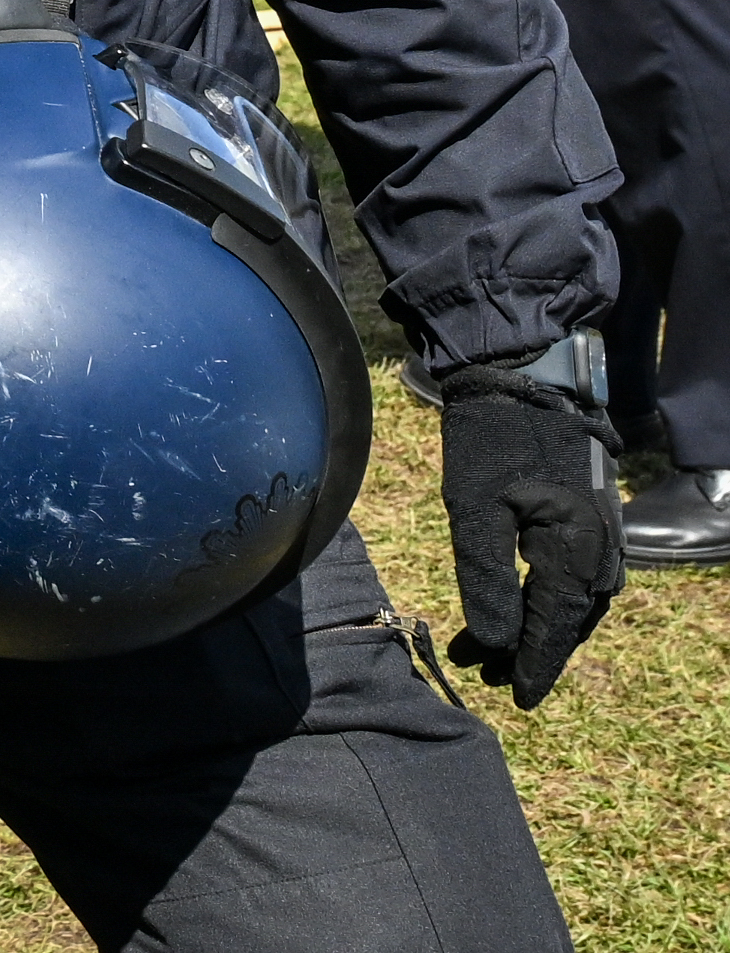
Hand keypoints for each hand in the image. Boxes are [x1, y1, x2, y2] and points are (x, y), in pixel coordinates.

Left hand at [435, 361, 623, 706]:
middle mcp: (601, 550)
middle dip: (529, 651)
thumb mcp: (475, 510)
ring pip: (570, 600)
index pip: (556, 626)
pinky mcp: (587, 518)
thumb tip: (495, 644)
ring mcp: (600, 534)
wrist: (523, 378)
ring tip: (488, 653)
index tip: (515, 698)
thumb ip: (486, 580)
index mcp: (577, 551)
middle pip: (567, 619)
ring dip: (534, 627)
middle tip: (488, 678)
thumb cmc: (492, 439)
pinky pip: (572, 575)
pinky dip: (543, 599)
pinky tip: (514, 608)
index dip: (536, 665)